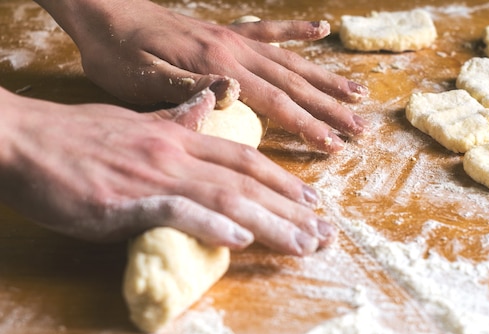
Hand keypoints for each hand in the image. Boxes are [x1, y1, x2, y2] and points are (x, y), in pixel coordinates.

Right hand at [0, 87, 335, 254]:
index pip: (245, 158)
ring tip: (303, 244)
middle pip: (248, 179)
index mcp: (179, 135)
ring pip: (226, 196)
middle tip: (325, 233)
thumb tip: (208, 106)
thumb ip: (178, 117)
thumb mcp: (136, 119)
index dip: (283, 180)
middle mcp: (176, 151)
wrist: (22, 139)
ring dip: (270, 222)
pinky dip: (211, 222)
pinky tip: (240, 238)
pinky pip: (177, 210)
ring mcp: (154, 173)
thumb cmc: (77, 136)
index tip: (312, 200)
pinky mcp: (126, 198)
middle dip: (292, 208)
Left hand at [35, 0, 367, 152]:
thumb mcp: (143, 79)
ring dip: (326, 78)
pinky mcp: (228, 32)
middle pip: (294, 83)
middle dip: (330, 108)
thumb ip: (190, 87)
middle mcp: (235, 51)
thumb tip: (237, 92)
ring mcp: (235, 38)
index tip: (334, 144)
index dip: (306, 125)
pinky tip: (322, 30)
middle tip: (361, 128)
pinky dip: (298, 31)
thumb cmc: (119, 55)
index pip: (274, 101)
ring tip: (357, 92)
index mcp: (218, 66)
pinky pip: (271, 30)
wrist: (105, 13)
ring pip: (291, 60)